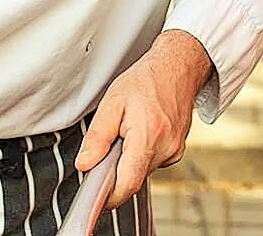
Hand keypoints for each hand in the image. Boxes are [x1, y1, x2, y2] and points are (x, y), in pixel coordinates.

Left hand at [74, 29, 212, 208]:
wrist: (176, 68)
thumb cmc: (146, 80)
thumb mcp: (113, 101)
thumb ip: (97, 136)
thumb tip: (85, 163)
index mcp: (148, 136)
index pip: (128, 184)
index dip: (109, 195)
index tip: (95, 195)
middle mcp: (166, 148)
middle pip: (133, 178)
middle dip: (116, 168)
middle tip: (108, 144)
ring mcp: (174, 151)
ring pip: (142, 170)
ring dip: (129, 158)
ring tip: (127, 129)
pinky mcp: (177, 150)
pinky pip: (152, 161)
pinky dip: (141, 152)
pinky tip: (141, 130)